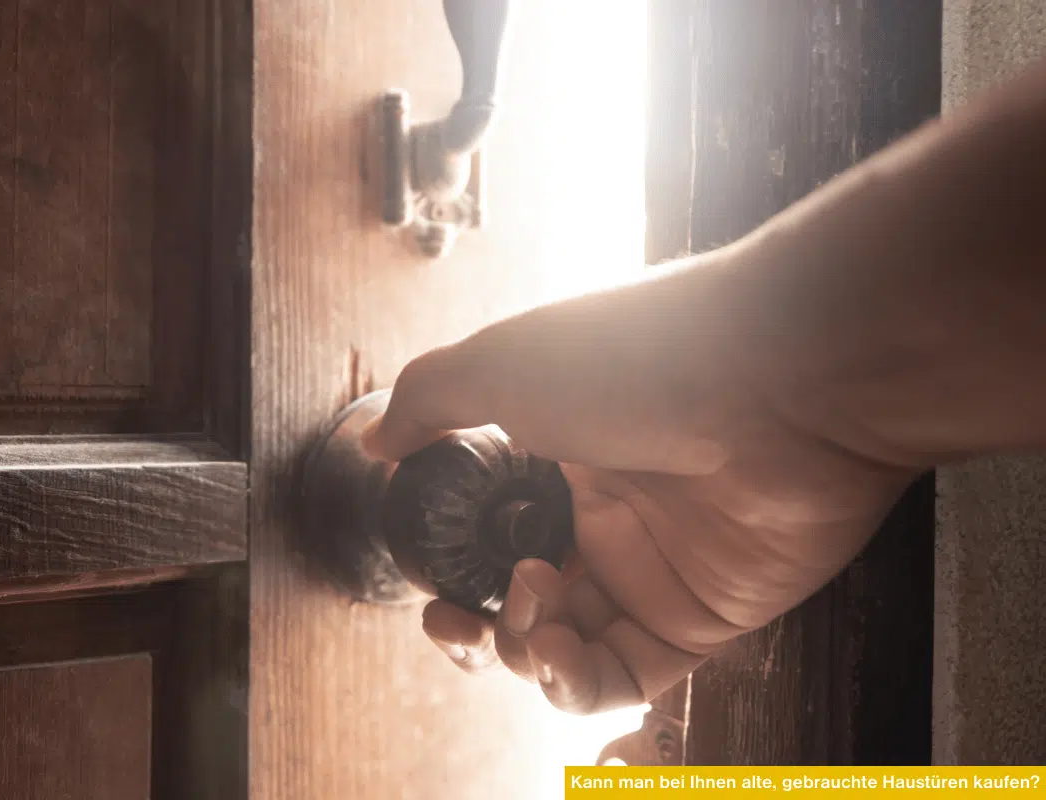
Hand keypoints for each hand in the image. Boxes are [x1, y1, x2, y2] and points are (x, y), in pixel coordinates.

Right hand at [362, 252, 919, 714]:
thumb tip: (378, 440)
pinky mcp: (704, 614)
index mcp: (559, 455)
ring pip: (569, 647)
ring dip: (527, 651)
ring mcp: (655, 567)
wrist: (784, 378)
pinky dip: (579, 682)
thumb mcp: (505, 361)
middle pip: (525, 602)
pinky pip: (628, 676)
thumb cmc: (643, 355)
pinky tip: (559, 651)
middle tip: (459, 622)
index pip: (490, 535)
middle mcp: (606, 513)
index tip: (431, 587)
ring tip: (534, 618)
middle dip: (480, 627)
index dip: (453, 571)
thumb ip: (430, 399)